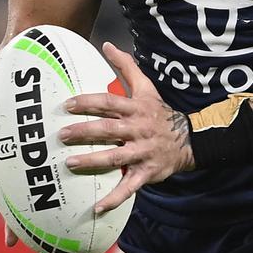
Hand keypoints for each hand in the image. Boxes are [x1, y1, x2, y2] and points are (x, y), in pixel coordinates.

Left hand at [60, 42, 194, 212]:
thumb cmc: (159, 113)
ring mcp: (142, 153)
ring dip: (93, 162)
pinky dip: (114, 199)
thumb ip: (126, 67)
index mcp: (136, 109)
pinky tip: (96, 208)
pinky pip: (129, 187)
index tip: (67, 104)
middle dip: (85, 132)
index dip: (88, 102)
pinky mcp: (146, 173)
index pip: (109, 103)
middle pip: (109, 130)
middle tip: (62, 135)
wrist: (190, 140)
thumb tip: (106, 44)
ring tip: (70, 164)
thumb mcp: (146, 87)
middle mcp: (138, 130)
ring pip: (116, 158)